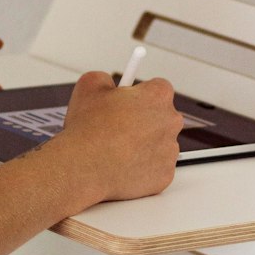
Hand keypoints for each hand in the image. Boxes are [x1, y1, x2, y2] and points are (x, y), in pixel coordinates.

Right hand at [58, 71, 183, 203]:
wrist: (84, 168)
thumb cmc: (88, 132)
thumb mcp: (89, 86)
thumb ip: (105, 78)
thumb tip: (107, 84)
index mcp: (157, 96)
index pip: (158, 88)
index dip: (140, 94)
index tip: (130, 100)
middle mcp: (170, 122)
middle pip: (161, 116)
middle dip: (143, 120)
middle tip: (118, 126)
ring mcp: (169, 151)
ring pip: (159, 143)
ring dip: (142, 144)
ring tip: (115, 148)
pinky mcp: (164, 176)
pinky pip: (156, 168)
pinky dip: (142, 167)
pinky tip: (121, 165)